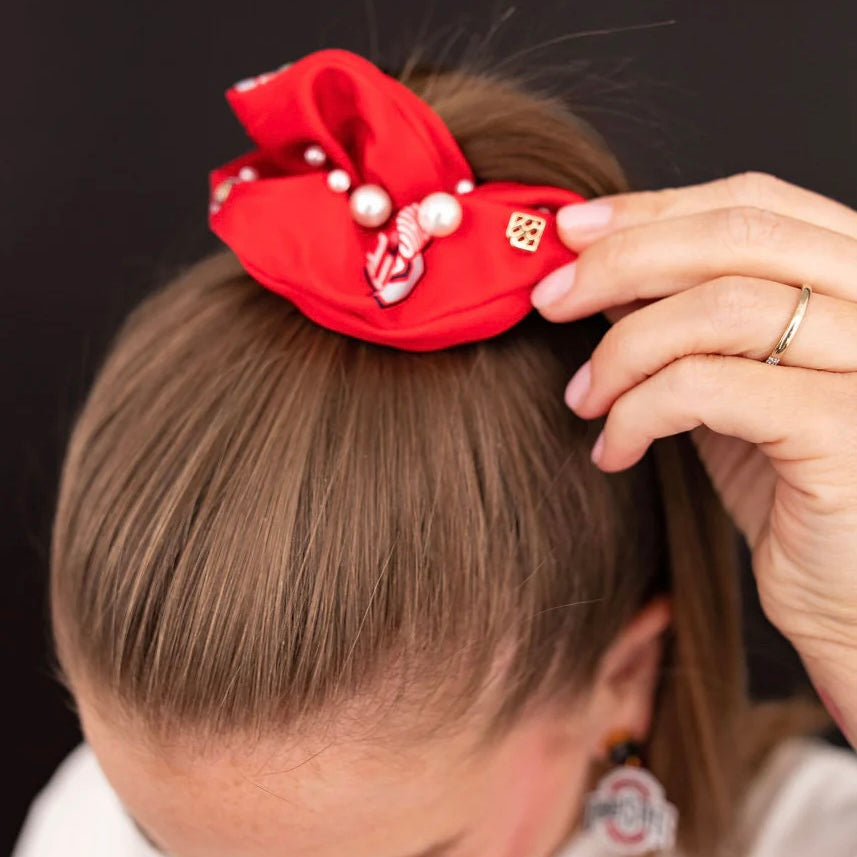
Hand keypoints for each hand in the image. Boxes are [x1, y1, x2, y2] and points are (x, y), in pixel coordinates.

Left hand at [529, 172, 856, 738]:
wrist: (848, 592)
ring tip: (582, 398)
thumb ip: (687, 320)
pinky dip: (637, 413)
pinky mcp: (844, 429)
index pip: (752, 203)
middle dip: (620, 262)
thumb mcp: (735, 382)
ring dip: (621, 350)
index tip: (569, 231)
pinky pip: (708, 388)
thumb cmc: (788, 484)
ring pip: (719, 308)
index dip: (651, 208)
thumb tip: (602, 269)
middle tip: (550, 299)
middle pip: (735, 238)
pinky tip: (611, 451)